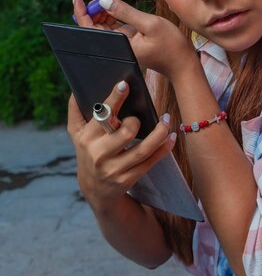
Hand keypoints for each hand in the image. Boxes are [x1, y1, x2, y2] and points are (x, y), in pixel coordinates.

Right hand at [67, 81, 174, 211]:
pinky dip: (163, 149)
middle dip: (135, 121)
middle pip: (125, 133)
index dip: (114, 99)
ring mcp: (115, 169)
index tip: (125, 85)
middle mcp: (99, 154)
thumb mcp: (76, 134)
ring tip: (166, 120)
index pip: (102, 116)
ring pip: (143, 150)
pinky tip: (171, 137)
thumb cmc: (88, 151)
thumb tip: (76, 88)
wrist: (94, 190)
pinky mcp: (128, 179)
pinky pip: (150, 162)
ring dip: (159, 133)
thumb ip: (75, 111)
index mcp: (87, 138)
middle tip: (140, 115)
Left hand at [95, 0, 197, 82]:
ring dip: (104, 12)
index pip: (90, 29)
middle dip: (94, 10)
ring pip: (104, 27)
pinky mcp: (129, 41)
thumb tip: (104, 1)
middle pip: (94, 27)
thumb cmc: (170, 46)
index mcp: (118, 45)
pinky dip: (113, 16)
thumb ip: (125, 12)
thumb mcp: (149, 24)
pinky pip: (115, 28)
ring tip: (111, 0)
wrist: (182, 63)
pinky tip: (117, 7)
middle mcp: (117, 47)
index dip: (81, 13)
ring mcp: (123, 44)